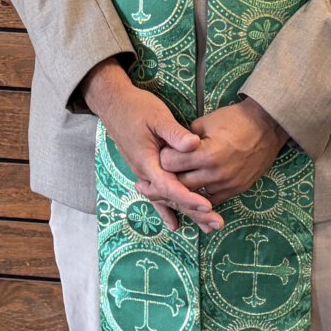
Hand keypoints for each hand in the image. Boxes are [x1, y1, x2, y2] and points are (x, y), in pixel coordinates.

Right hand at [83, 60, 219, 233]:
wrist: (114, 104)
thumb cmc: (136, 108)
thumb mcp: (157, 116)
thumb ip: (174, 132)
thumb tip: (194, 145)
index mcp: (147, 161)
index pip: (169, 186)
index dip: (188, 198)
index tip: (207, 206)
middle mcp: (145, 173)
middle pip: (171, 199)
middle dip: (194, 212)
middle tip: (217, 223)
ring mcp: (145, 174)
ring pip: (167, 199)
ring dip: (188, 212)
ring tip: (209, 226)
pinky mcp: (147, 170)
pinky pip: (158, 195)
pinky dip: (167, 210)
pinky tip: (176, 224)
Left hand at [159, 99, 285, 206]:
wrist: (267, 127)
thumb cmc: (235, 120)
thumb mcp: (204, 122)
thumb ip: (184, 139)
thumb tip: (170, 149)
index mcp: (205, 154)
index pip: (169, 164)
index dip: (163, 157)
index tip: (164, 153)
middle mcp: (215, 174)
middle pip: (178, 183)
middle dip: (170, 175)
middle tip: (167, 169)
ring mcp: (226, 185)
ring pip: (193, 195)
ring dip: (186, 187)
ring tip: (182, 177)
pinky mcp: (236, 190)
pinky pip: (211, 200)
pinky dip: (202, 194)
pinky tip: (197, 185)